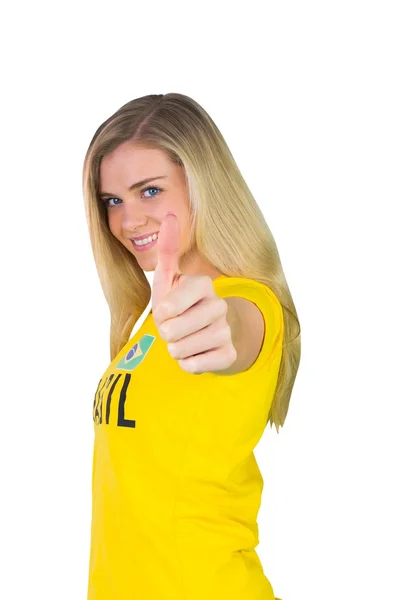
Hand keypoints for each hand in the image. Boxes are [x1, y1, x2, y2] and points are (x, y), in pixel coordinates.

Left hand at [151, 212, 236, 373]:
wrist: (205, 333)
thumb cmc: (179, 305)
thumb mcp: (169, 278)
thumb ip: (168, 249)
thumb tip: (169, 215)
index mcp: (203, 285)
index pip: (170, 305)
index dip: (161, 312)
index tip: (166, 311)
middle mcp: (219, 305)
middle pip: (172, 331)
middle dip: (165, 334)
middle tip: (174, 328)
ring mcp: (226, 330)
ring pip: (181, 350)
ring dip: (175, 350)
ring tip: (184, 340)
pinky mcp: (229, 353)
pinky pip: (195, 366)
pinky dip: (188, 364)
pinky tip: (196, 353)